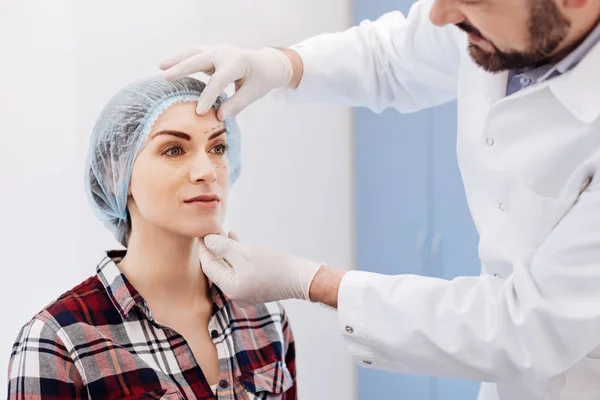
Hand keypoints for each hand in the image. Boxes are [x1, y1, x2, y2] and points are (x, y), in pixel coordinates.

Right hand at [159, 45, 293, 119]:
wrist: (266, 64)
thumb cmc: (260, 80)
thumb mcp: (253, 93)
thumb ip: (237, 104)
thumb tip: (219, 116)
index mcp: (237, 63)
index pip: (218, 81)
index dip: (208, 97)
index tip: (198, 112)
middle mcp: (224, 53)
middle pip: (200, 59)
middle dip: (183, 68)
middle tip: (166, 77)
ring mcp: (217, 50)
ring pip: (193, 52)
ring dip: (176, 59)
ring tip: (160, 66)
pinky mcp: (212, 52)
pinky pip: (194, 53)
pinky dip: (181, 57)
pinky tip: (168, 64)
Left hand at [198, 234, 322, 306]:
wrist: (301, 277)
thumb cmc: (274, 266)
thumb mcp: (244, 253)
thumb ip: (223, 246)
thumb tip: (207, 240)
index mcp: (230, 289)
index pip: (209, 268)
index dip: (205, 249)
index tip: (202, 234)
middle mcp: (235, 295)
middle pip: (219, 269)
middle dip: (216, 249)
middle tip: (212, 231)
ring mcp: (246, 292)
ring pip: (230, 268)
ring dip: (227, 251)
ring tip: (225, 232)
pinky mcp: (255, 287)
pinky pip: (240, 271)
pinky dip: (237, 257)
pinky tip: (237, 240)